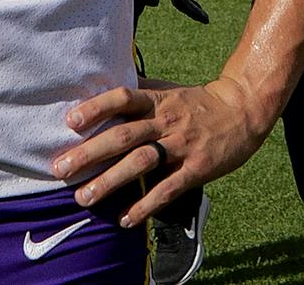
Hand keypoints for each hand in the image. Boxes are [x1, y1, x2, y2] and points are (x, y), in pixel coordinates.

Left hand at [51, 79, 270, 227]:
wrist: (242, 109)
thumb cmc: (195, 102)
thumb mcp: (166, 89)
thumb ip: (138, 92)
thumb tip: (101, 85)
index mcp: (157, 99)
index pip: (122, 98)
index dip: (96, 108)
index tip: (70, 122)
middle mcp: (166, 120)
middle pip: (123, 136)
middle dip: (89, 153)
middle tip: (60, 169)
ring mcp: (181, 145)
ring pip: (141, 163)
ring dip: (110, 182)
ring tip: (84, 198)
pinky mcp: (197, 168)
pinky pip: (168, 189)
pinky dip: (145, 205)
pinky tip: (125, 219)